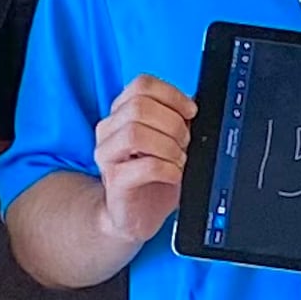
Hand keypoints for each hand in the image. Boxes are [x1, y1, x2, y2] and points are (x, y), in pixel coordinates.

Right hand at [93, 77, 194, 262]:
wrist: (134, 215)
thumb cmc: (153, 175)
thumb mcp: (168, 141)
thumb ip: (175, 120)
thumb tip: (193, 107)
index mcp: (122, 112)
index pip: (142, 85)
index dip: (172, 95)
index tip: (191, 112)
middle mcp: (109, 130)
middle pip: (139, 107)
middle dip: (173, 124)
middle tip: (185, 142)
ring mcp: (107, 155)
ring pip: (135, 133)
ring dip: (168, 146)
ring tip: (178, 159)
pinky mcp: (115, 181)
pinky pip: (145, 166)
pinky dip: (168, 168)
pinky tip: (174, 175)